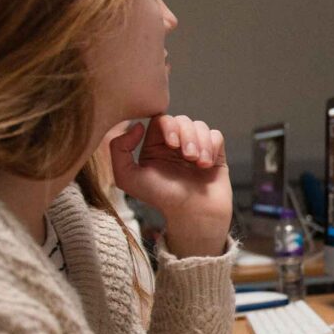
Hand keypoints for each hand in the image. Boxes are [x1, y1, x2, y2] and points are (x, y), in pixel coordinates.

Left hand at [109, 115, 232, 257]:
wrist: (193, 214)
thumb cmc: (162, 199)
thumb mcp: (128, 178)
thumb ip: (119, 149)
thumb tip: (137, 125)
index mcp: (154, 147)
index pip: (160, 119)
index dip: (168, 126)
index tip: (171, 144)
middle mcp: (175, 145)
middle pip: (181, 120)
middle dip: (186, 135)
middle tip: (187, 156)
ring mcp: (196, 148)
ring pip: (199, 126)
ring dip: (200, 142)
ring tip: (197, 163)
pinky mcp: (214, 153)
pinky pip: (215, 135)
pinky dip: (212, 147)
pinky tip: (206, 165)